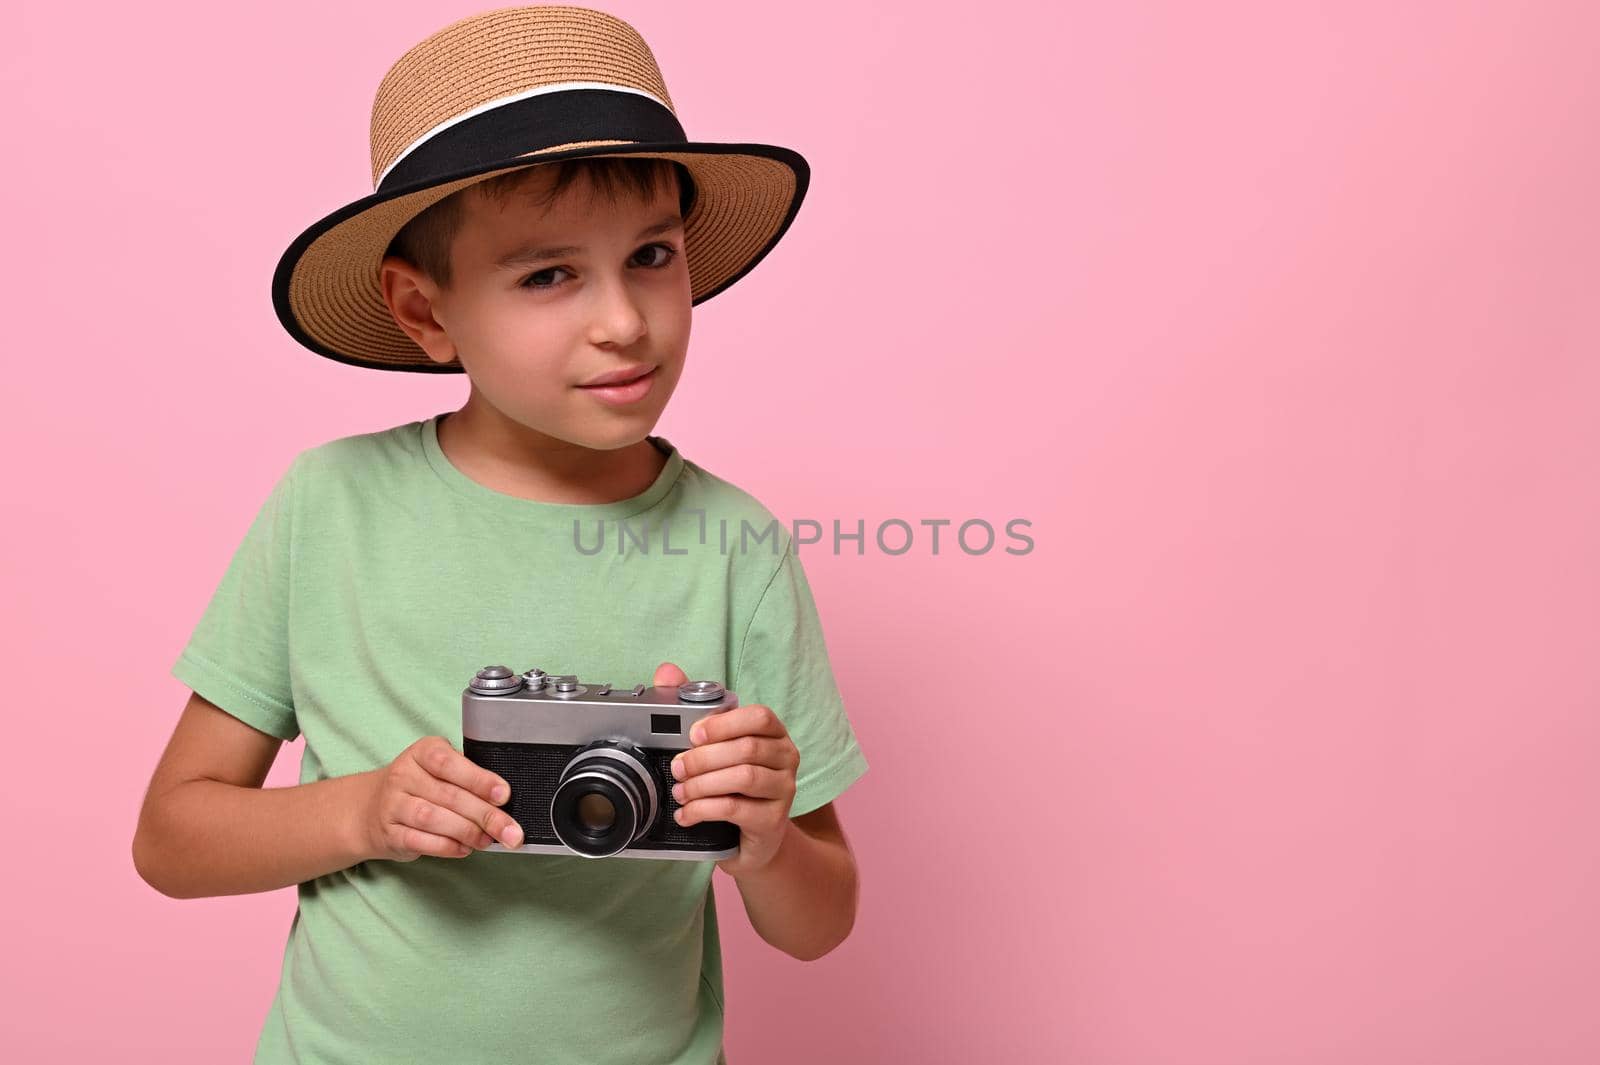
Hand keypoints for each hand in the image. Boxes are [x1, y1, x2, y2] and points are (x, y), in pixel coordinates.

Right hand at [356, 736, 524, 861]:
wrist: (369, 809)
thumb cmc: (420, 786)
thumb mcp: (440, 770)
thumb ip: (468, 778)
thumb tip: (504, 801)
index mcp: (422, 752)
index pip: (450, 763)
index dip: (479, 779)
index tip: (504, 795)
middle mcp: (404, 775)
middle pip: (449, 795)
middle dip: (485, 815)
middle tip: (511, 831)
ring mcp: (393, 805)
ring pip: (433, 818)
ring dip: (466, 832)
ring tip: (488, 840)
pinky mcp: (389, 833)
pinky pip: (420, 841)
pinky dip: (447, 847)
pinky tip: (464, 848)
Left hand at [653, 662, 798, 877]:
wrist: (752, 838)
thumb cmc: (732, 786)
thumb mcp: (715, 748)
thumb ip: (692, 707)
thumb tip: (668, 670)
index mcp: (773, 734)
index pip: (760, 717)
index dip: (724, 723)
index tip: (693, 734)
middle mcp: (786, 757)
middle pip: (746, 748)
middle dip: (703, 757)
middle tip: (677, 768)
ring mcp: (784, 790)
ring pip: (743, 777)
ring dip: (702, 784)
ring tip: (680, 792)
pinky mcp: (774, 820)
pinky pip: (737, 808)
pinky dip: (704, 809)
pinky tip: (687, 814)